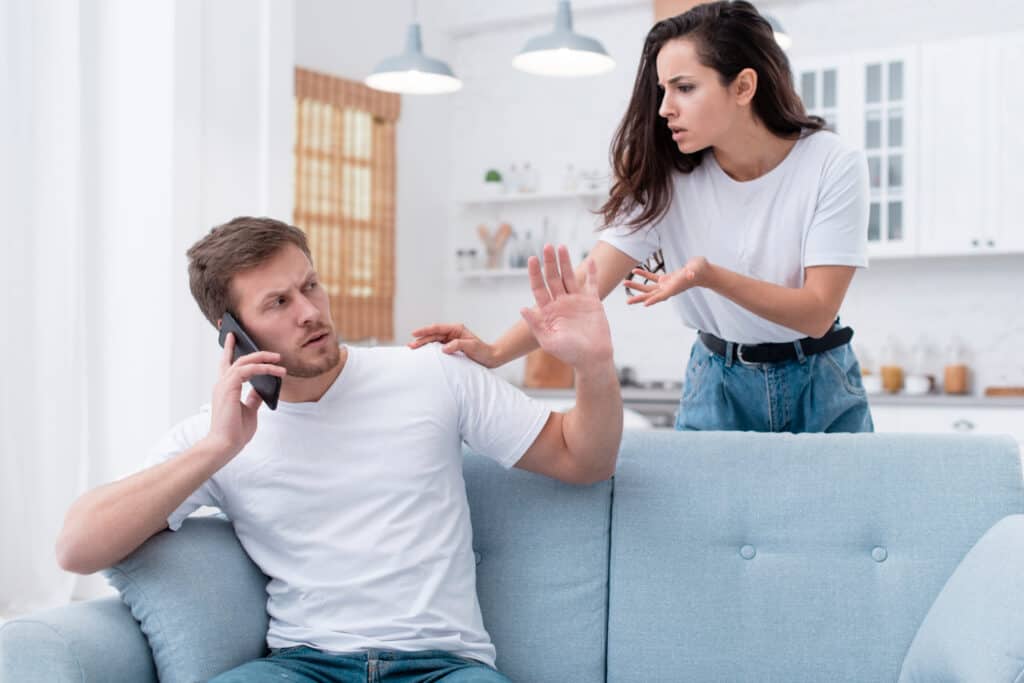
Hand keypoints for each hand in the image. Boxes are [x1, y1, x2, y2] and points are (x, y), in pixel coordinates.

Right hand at [206, 333, 286, 457]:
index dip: (229, 349)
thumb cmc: (235, 431)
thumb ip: (253, 398)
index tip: (232, 336)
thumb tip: (261, 389)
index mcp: (225, 388)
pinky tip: (275, 371)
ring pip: (244, 362)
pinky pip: (247, 370)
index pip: (226, 364)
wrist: (225, 445)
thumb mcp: (249, 411)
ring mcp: (223, 385)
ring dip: (263, 360)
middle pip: (236, 359)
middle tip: (275, 354)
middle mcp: (222, 384)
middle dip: (255, 352)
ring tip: (279, 362)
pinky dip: (262, 368)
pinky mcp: (228, 388)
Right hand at [408, 323, 500, 367]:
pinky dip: (429, 350)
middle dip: (421, 339)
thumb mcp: (471, 346)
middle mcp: (452, 333)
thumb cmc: (482, 351)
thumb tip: (443, 348)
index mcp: (456, 329)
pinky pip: (437, 348)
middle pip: (433, 335)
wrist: (490, 358)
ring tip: (413, 349)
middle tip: (410, 345)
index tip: (414, 333)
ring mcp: (450, 340)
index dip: (425, 330)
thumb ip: (458, 345)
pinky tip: (423, 354)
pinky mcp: (450, 348)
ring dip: (423, 345)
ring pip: (433, 341)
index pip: (437, 328)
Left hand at [520, 244, 611, 367]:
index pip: (539, 288)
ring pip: (569, 277)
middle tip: (547, 246)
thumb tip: (522, 309)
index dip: (535, 273)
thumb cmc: (570, 353)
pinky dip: (592, 272)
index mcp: (549, 311)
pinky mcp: (592, 302)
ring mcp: (577, 301)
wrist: (593, 359)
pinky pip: (591, 283)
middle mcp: (561, 303)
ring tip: (561, 247)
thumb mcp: (548, 340)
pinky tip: (590, 260)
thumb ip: (536, 324)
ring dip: (565, 262)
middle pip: (553, 278)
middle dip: (550, 262)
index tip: (533, 259)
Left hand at [624, 256, 709, 306]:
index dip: (654, 300)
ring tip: (624, 282)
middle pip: (652, 295)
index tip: (644, 304)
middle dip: (639, 298)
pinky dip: (644, 275)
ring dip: (637, 286)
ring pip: (649, 288)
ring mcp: (666, 285)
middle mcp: (669, 289)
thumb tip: (690, 273)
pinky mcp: (665, 279)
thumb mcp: (697, 268)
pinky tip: (635, 271)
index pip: (663, 296)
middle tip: (627, 302)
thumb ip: (693, 271)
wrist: (703, 271)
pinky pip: (652, 278)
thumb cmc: (701, 269)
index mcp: (675, 288)